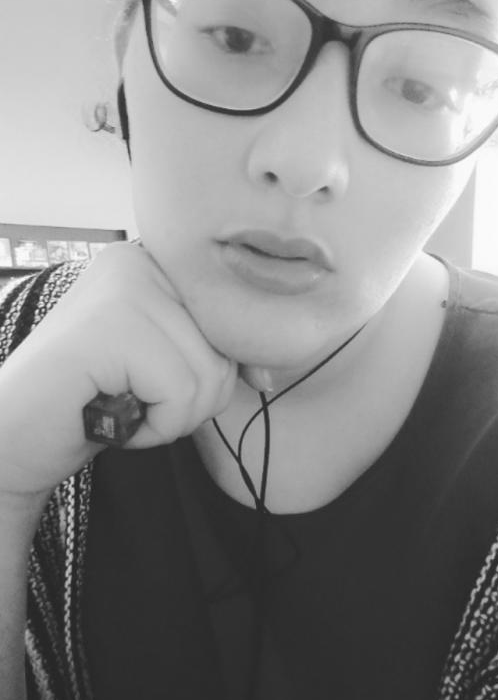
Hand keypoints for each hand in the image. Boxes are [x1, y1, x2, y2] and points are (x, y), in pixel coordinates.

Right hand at [0, 242, 236, 497]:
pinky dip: (152, 427)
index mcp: (155, 262)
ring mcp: (123, 287)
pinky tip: (111, 416)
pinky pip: (180, 392)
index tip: (198, 391)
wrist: (12, 438)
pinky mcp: (112, 325)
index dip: (230, 363)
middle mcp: (140, 261)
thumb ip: (210, 354)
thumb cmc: (91, 403)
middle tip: (136, 403)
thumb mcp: (163, 367)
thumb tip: (269, 372)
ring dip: (170, 417)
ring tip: (120, 408)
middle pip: (227, 345)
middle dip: (192, 398)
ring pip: (208, 374)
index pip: (234, 314)